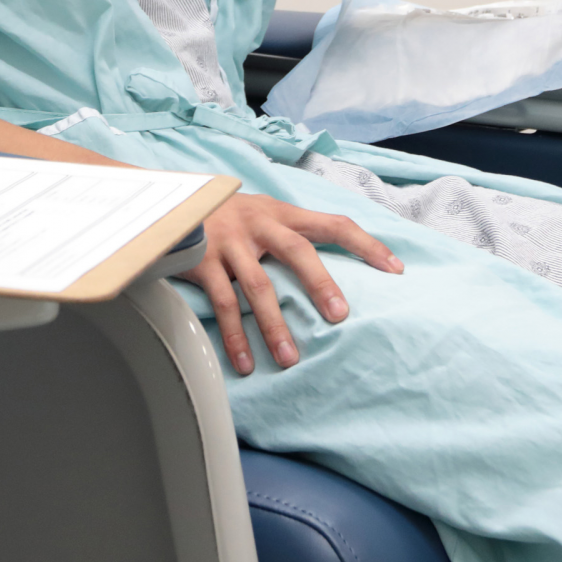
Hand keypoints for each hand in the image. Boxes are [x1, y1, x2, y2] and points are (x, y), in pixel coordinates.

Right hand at [179, 192, 402, 374]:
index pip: (333, 224)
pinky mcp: (202, 260)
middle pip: (297, 251)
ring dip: (274, 325)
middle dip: (320, 284)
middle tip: (340, 316)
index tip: (396, 269)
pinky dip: (234, 335)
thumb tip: (333, 271)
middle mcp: (258, 223)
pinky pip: (222, 302)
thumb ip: (290, 234)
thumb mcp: (261, 213)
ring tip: (290, 358)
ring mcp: (229, 241)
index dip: (366, 244)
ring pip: (258, 286)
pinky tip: (245, 361)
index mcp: (281, 213)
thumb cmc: (226, 216)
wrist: (166, 200)